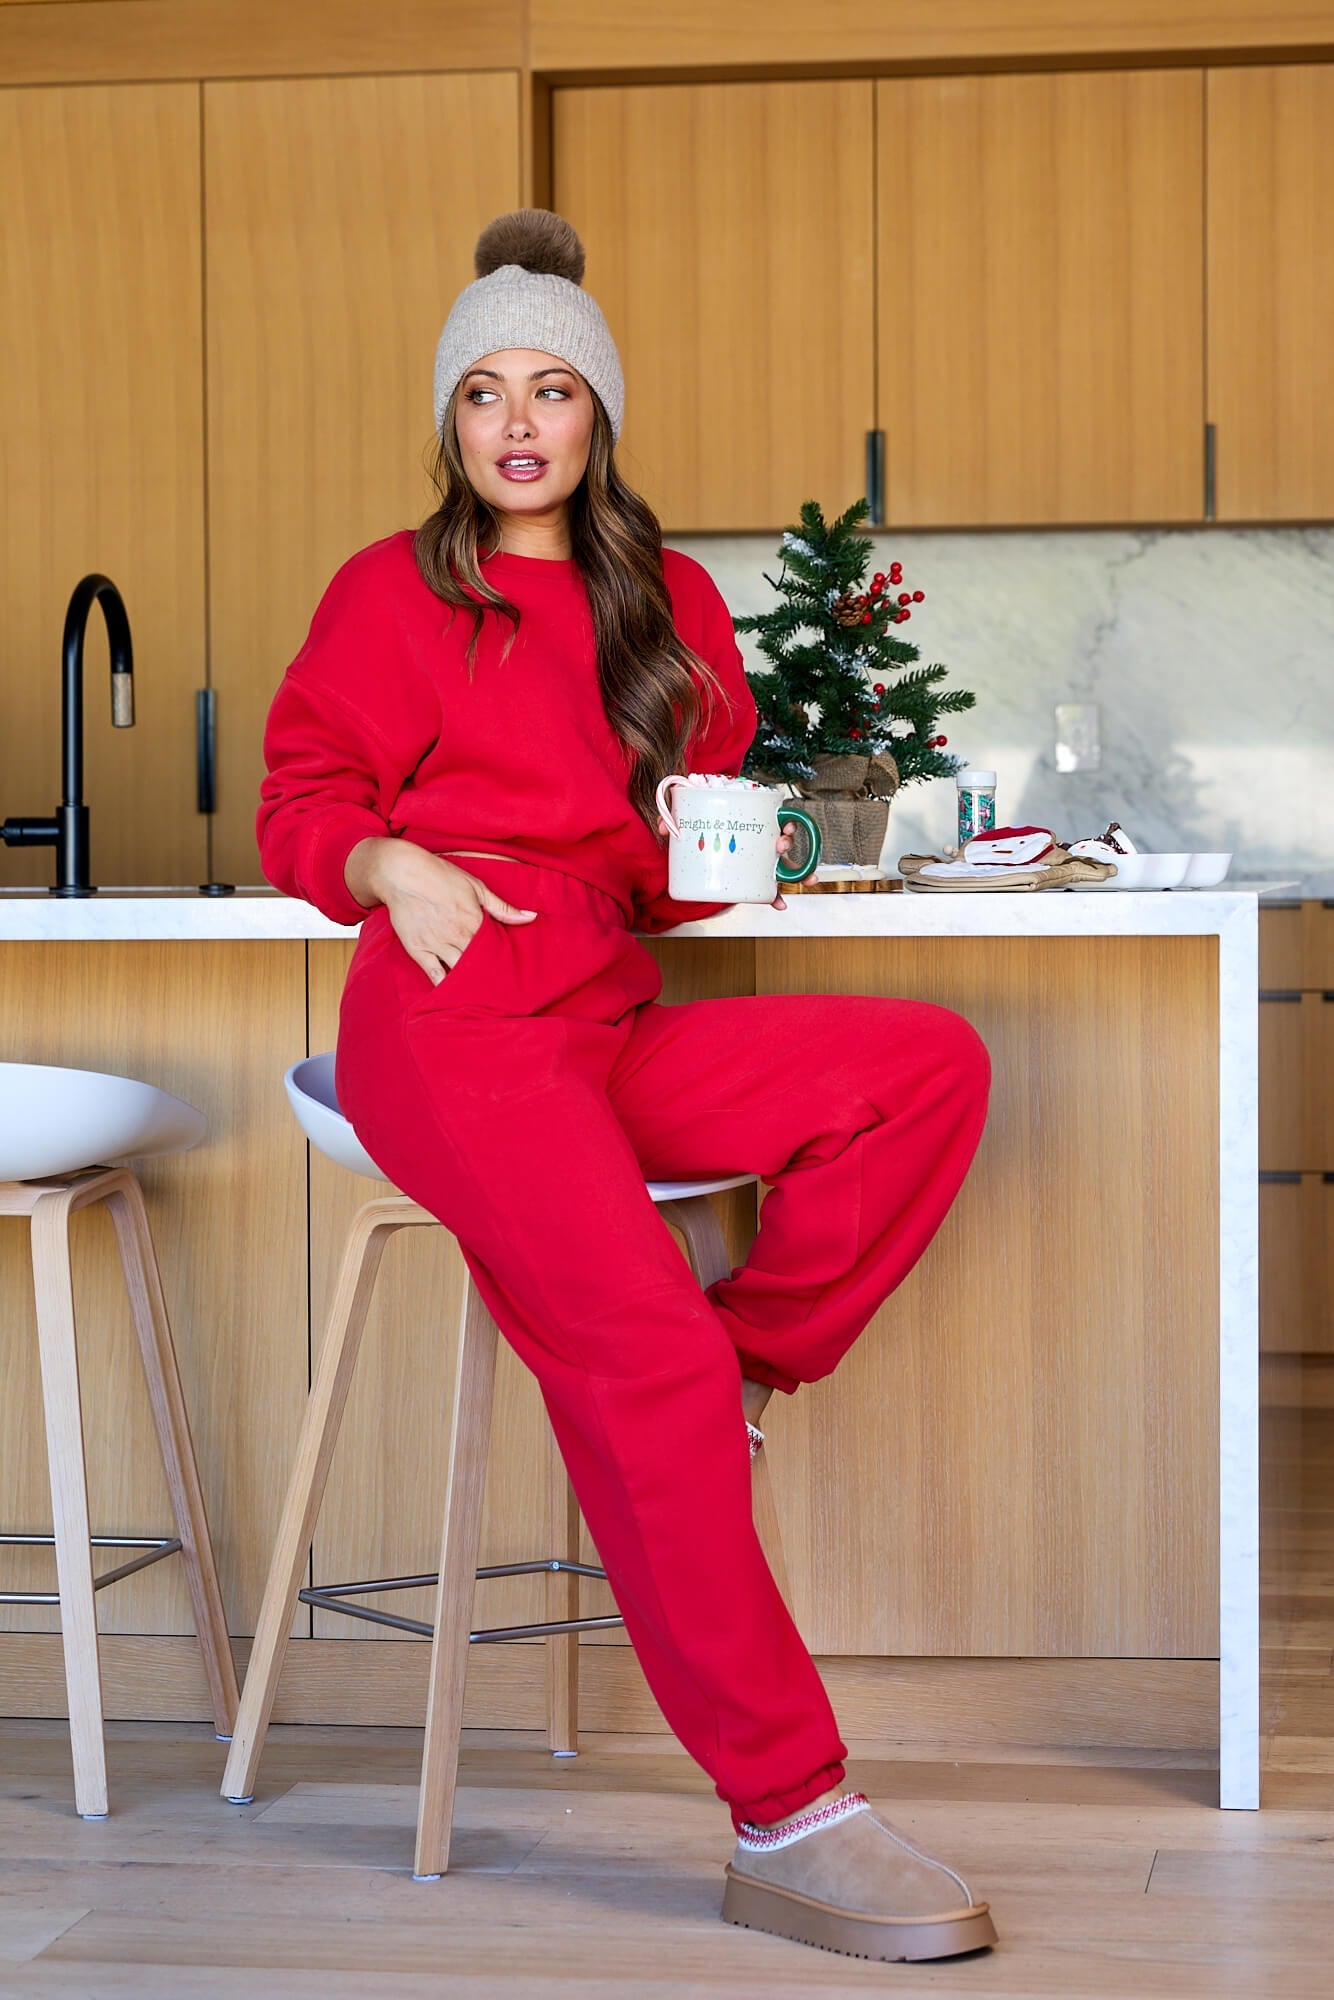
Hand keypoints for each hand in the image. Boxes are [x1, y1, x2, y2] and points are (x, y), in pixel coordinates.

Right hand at [344, 837, 536, 985]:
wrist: (402, 874)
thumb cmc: (440, 876)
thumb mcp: (476, 886)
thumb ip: (502, 907)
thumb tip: (531, 917)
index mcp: (474, 921)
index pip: (495, 950)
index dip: (504, 962)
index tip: (513, 973)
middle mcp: (457, 936)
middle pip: (479, 966)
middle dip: (489, 978)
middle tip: (501, 992)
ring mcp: (436, 944)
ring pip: (458, 973)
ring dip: (470, 985)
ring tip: (482, 997)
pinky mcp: (418, 950)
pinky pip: (433, 975)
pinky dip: (444, 987)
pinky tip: (453, 997)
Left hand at [655, 815, 792, 910]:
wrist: (696, 843)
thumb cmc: (698, 828)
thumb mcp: (686, 821)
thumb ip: (674, 820)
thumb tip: (666, 828)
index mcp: (750, 821)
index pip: (774, 817)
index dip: (785, 820)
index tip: (785, 825)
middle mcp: (759, 840)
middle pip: (781, 840)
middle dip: (787, 843)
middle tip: (780, 846)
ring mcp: (758, 860)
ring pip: (785, 865)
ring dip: (799, 872)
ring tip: (807, 880)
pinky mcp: (752, 878)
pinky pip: (769, 888)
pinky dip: (776, 897)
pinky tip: (781, 905)